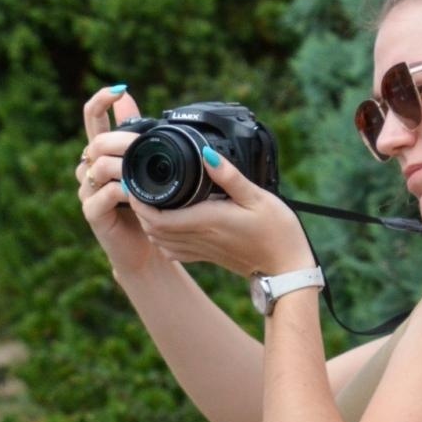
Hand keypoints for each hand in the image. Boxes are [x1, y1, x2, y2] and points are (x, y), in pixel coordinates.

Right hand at [75, 85, 155, 275]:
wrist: (145, 247)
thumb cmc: (146, 205)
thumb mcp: (144, 166)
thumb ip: (134, 134)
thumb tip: (128, 97)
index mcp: (101, 152)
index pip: (92, 118)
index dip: (101, 101)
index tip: (119, 91)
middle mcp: (90, 168)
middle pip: (96, 141)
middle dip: (122, 140)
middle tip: (144, 143)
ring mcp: (88, 190)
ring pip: (99, 165)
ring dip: (124, 165)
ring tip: (144, 171)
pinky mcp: (92, 212)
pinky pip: (104, 194)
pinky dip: (122, 191)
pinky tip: (136, 194)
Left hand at [128, 150, 314, 277]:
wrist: (286, 268)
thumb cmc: (277, 232)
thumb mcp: (257, 196)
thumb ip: (229, 176)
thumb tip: (206, 153)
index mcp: (206, 221)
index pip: (157, 217)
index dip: (139, 202)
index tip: (135, 182)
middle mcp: (199, 238)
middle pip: (152, 228)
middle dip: (139, 209)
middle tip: (137, 186)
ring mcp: (201, 250)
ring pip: (160, 240)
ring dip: (148, 223)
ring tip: (148, 201)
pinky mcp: (207, 256)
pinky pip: (174, 251)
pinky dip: (162, 238)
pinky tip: (167, 223)